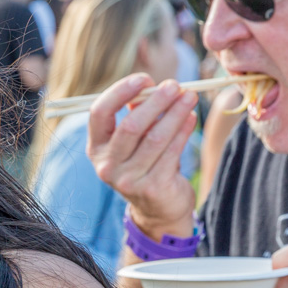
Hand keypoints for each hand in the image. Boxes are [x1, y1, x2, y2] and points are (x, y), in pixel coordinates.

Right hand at [86, 73, 198, 236]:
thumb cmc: (146, 164)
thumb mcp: (134, 141)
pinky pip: (171, 152)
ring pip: (155, 138)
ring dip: (175, 113)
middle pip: (130, 126)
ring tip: (190, 96)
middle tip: (175, 85)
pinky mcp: (152, 188)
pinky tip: (191, 118)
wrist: (158, 208)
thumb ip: (137, 115)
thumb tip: (150, 88)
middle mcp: (106, 165)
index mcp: (96, 148)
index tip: (144, 79)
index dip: (120, 92)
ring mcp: (128, 180)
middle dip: (155, 101)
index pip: (99, 113)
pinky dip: (183, 132)